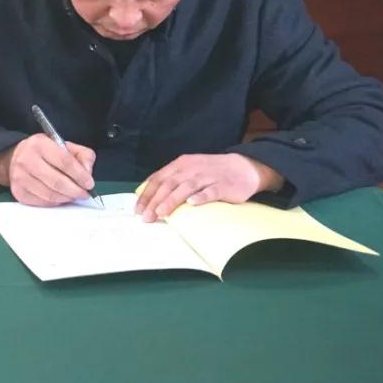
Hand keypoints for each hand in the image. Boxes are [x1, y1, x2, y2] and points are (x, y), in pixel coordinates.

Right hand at [0, 134, 96, 206]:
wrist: (15, 158)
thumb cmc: (43, 152)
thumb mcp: (64, 146)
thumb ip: (82, 155)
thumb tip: (87, 173)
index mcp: (40, 144)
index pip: (64, 162)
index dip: (80, 175)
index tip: (89, 183)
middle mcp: (26, 160)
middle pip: (57, 181)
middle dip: (75, 190)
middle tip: (84, 193)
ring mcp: (20, 178)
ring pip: (50, 195)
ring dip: (66, 198)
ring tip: (74, 195)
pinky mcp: (18, 192)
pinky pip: (42, 202)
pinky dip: (56, 202)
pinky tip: (60, 197)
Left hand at [136, 153, 284, 221]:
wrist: (244, 168)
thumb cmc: (211, 173)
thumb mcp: (189, 171)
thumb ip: (171, 182)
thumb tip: (150, 199)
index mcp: (180, 164)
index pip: (159, 179)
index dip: (147, 194)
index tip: (138, 210)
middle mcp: (192, 168)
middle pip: (169, 184)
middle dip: (156, 201)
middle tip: (147, 218)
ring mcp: (208, 176)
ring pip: (186, 187)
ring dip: (172, 201)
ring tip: (161, 214)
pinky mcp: (224, 185)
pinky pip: (210, 191)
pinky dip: (201, 197)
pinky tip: (192, 204)